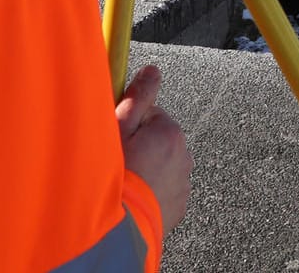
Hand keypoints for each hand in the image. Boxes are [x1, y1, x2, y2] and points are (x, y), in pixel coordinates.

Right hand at [117, 65, 191, 234]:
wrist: (118, 228)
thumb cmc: (114, 175)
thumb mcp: (119, 129)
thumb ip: (138, 96)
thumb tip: (152, 70)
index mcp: (170, 133)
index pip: (150, 115)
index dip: (128, 124)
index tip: (115, 137)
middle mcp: (184, 156)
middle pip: (157, 140)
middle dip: (139, 147)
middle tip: (116, 162)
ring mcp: (183, 183)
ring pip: (161, 165)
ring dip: (146, 169)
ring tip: (122, 183)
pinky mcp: (178, 206)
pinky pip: (163, 189)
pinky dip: (150, 190)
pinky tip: (132, 198)